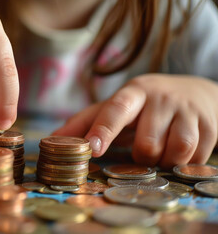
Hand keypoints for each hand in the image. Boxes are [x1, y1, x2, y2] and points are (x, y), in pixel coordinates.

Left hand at [53, 74, 217, 168]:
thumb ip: (85, 121)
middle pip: (146, 144)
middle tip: (144, 147)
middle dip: (142, 155)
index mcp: (133, 92)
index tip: (92, 149)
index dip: (103, 130)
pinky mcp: (211, 125)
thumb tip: (52, 140)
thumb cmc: (145, 104)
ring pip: (174, 152)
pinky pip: (195, 157)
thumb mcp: (116, 105)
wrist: (195, 92)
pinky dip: (184, 162)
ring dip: (164, 160)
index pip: (116, 109)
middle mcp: (161, 98)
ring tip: (162, 149)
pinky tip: (180, 150)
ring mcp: (189, 111)